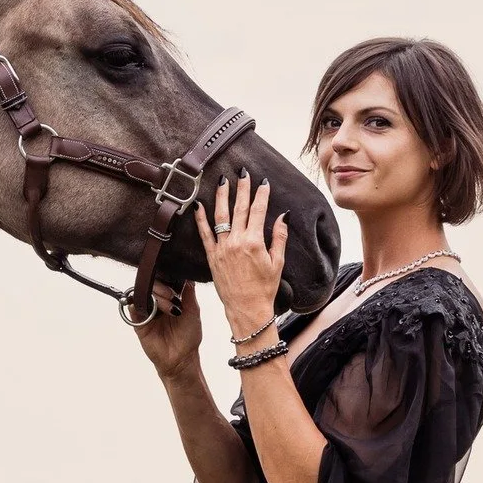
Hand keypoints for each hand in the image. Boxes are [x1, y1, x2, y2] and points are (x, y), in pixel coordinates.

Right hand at [131, 279, 203, 382]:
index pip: (163, 282)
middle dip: (162, 289)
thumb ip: (189, 294)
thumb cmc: (189, 337)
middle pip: (151, 286)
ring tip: (166, 308)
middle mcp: (157, 304)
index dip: (167, 280)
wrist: (182, 358)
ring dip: (153, 297)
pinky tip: (146, 308)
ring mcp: (147, 313)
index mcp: (169, 299)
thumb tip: (188, 277)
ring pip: (142, 295)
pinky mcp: (139, 323)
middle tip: (172, 298)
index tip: (175, 286)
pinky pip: (133, 310)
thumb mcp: (193, 312)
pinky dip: (136, 305)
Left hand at [196, 172, 287, 336]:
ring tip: (223, 181)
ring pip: (220, 216)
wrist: (246, 309)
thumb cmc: (264, 289)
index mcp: (254, 242)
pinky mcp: (212, 257)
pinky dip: (200, 219)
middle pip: (240, 208)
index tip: (263, 182)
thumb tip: (283, 217)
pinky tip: (199, 205)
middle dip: (242, 188)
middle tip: (243, 173)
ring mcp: (222, 248)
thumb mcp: (277, 263)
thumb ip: (279, 237)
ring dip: (222, 196)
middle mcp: (236, 242)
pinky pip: (204, 234)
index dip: (261, 194)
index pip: (259, 211)